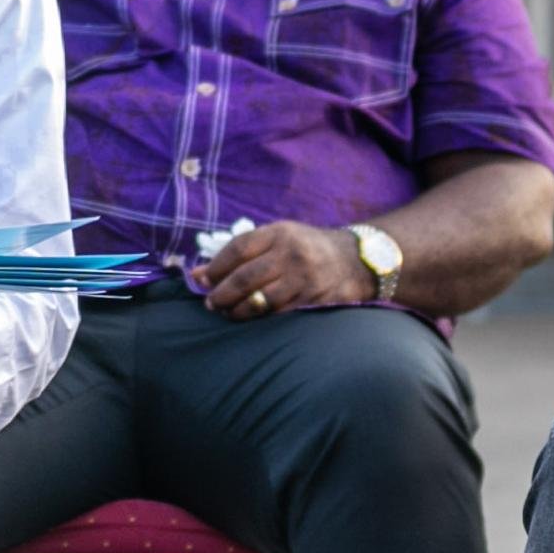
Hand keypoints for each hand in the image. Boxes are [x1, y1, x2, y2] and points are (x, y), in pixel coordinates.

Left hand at [192, 221, 371, 320]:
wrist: (355, 260)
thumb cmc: (306, 248)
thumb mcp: (279, 237)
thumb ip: (242, 252)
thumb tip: (197, 274)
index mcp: (279, 233)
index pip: (238, 249)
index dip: (215, 267)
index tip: (202, 280)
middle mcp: (292, 253)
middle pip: (244, 277)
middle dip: (221, 294)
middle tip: (210, 303)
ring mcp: (304, 278)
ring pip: (260, 300)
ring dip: (237, 310)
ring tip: (227, 312)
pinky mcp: (314, 300)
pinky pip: (279, 314)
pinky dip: (260, 319)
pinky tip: (251, 319)